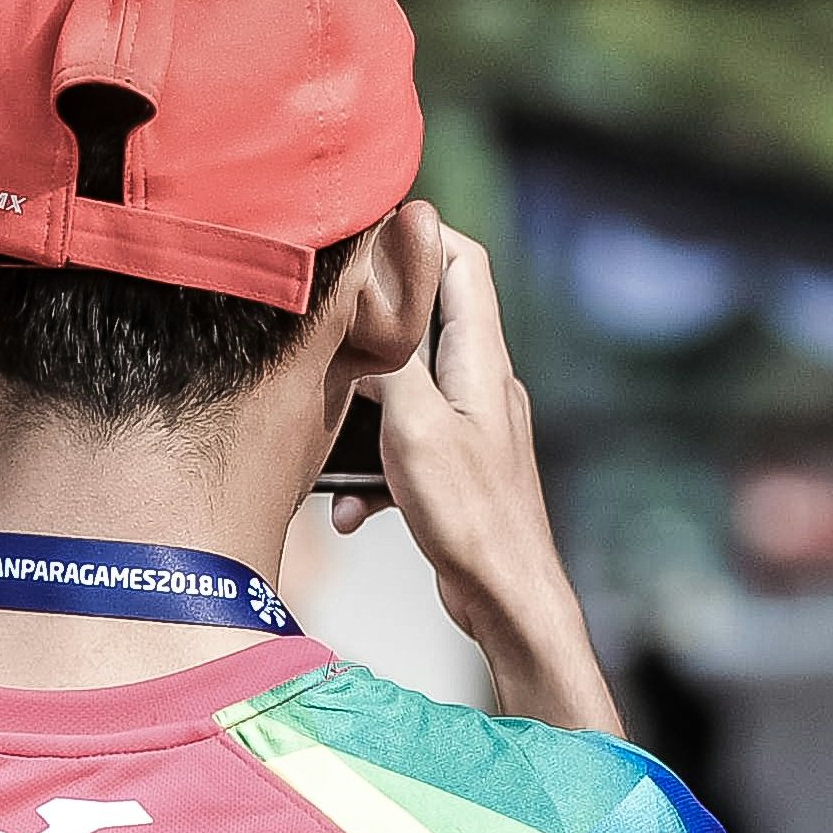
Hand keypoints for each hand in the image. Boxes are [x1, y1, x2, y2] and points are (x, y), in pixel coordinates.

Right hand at [334, 228, 621, 736]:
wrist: (508, 600)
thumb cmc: (471, 517)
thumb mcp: (416, 426)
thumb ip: (392, 357)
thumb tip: (370, 294)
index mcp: (481, 362)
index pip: (464, 263)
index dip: (420, 234)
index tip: (366, 232)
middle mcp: (482, 386)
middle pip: (429, 319)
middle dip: (372, 318)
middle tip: (323, 320)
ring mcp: (470, 429)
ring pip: (405, 388)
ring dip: (361, 407)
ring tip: (324, 425)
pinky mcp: (455, 471)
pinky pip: (403, 448)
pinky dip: (370, 468)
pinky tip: (347, 508)